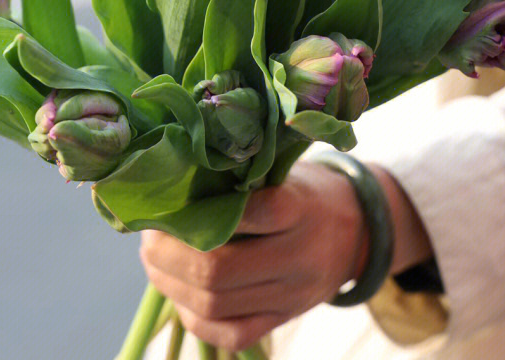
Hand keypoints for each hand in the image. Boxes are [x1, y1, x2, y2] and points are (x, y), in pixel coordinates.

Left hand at [139, 160, 431, 350]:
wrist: (357, 230)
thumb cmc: (303, 191)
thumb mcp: (281, 172)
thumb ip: (237, 179)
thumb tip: (169, 184)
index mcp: (301, 208)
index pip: (251, 212)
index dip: (199, 211)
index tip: (165, 200)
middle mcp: (300, 257)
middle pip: (219, 269)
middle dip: (169, 254)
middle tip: (147, 235)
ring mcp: (293, 296)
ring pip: (216, 305)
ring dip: (171, 284)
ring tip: (153, 259)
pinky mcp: (283, 320)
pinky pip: (230, 333)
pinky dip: (193, 315)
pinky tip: (177, 291)